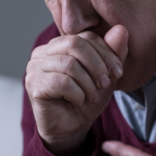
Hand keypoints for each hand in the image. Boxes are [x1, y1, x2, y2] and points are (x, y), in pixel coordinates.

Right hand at [26, 25, 127, 155]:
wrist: (73, 125)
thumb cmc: (88, 97)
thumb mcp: (107, 74)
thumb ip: (114, 52)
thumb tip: (121, 29)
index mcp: (61, 45)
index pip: (86, 37)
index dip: (107, 53)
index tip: (118, 72)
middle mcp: (44, 51)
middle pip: (76, 44)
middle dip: (98, 66)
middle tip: (105, 84)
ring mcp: (35, 66)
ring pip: (70, 64)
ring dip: (88, 84)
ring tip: (92, 96)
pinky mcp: (33, 84)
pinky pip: (62, 82)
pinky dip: (77, 94)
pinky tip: (78, 101)